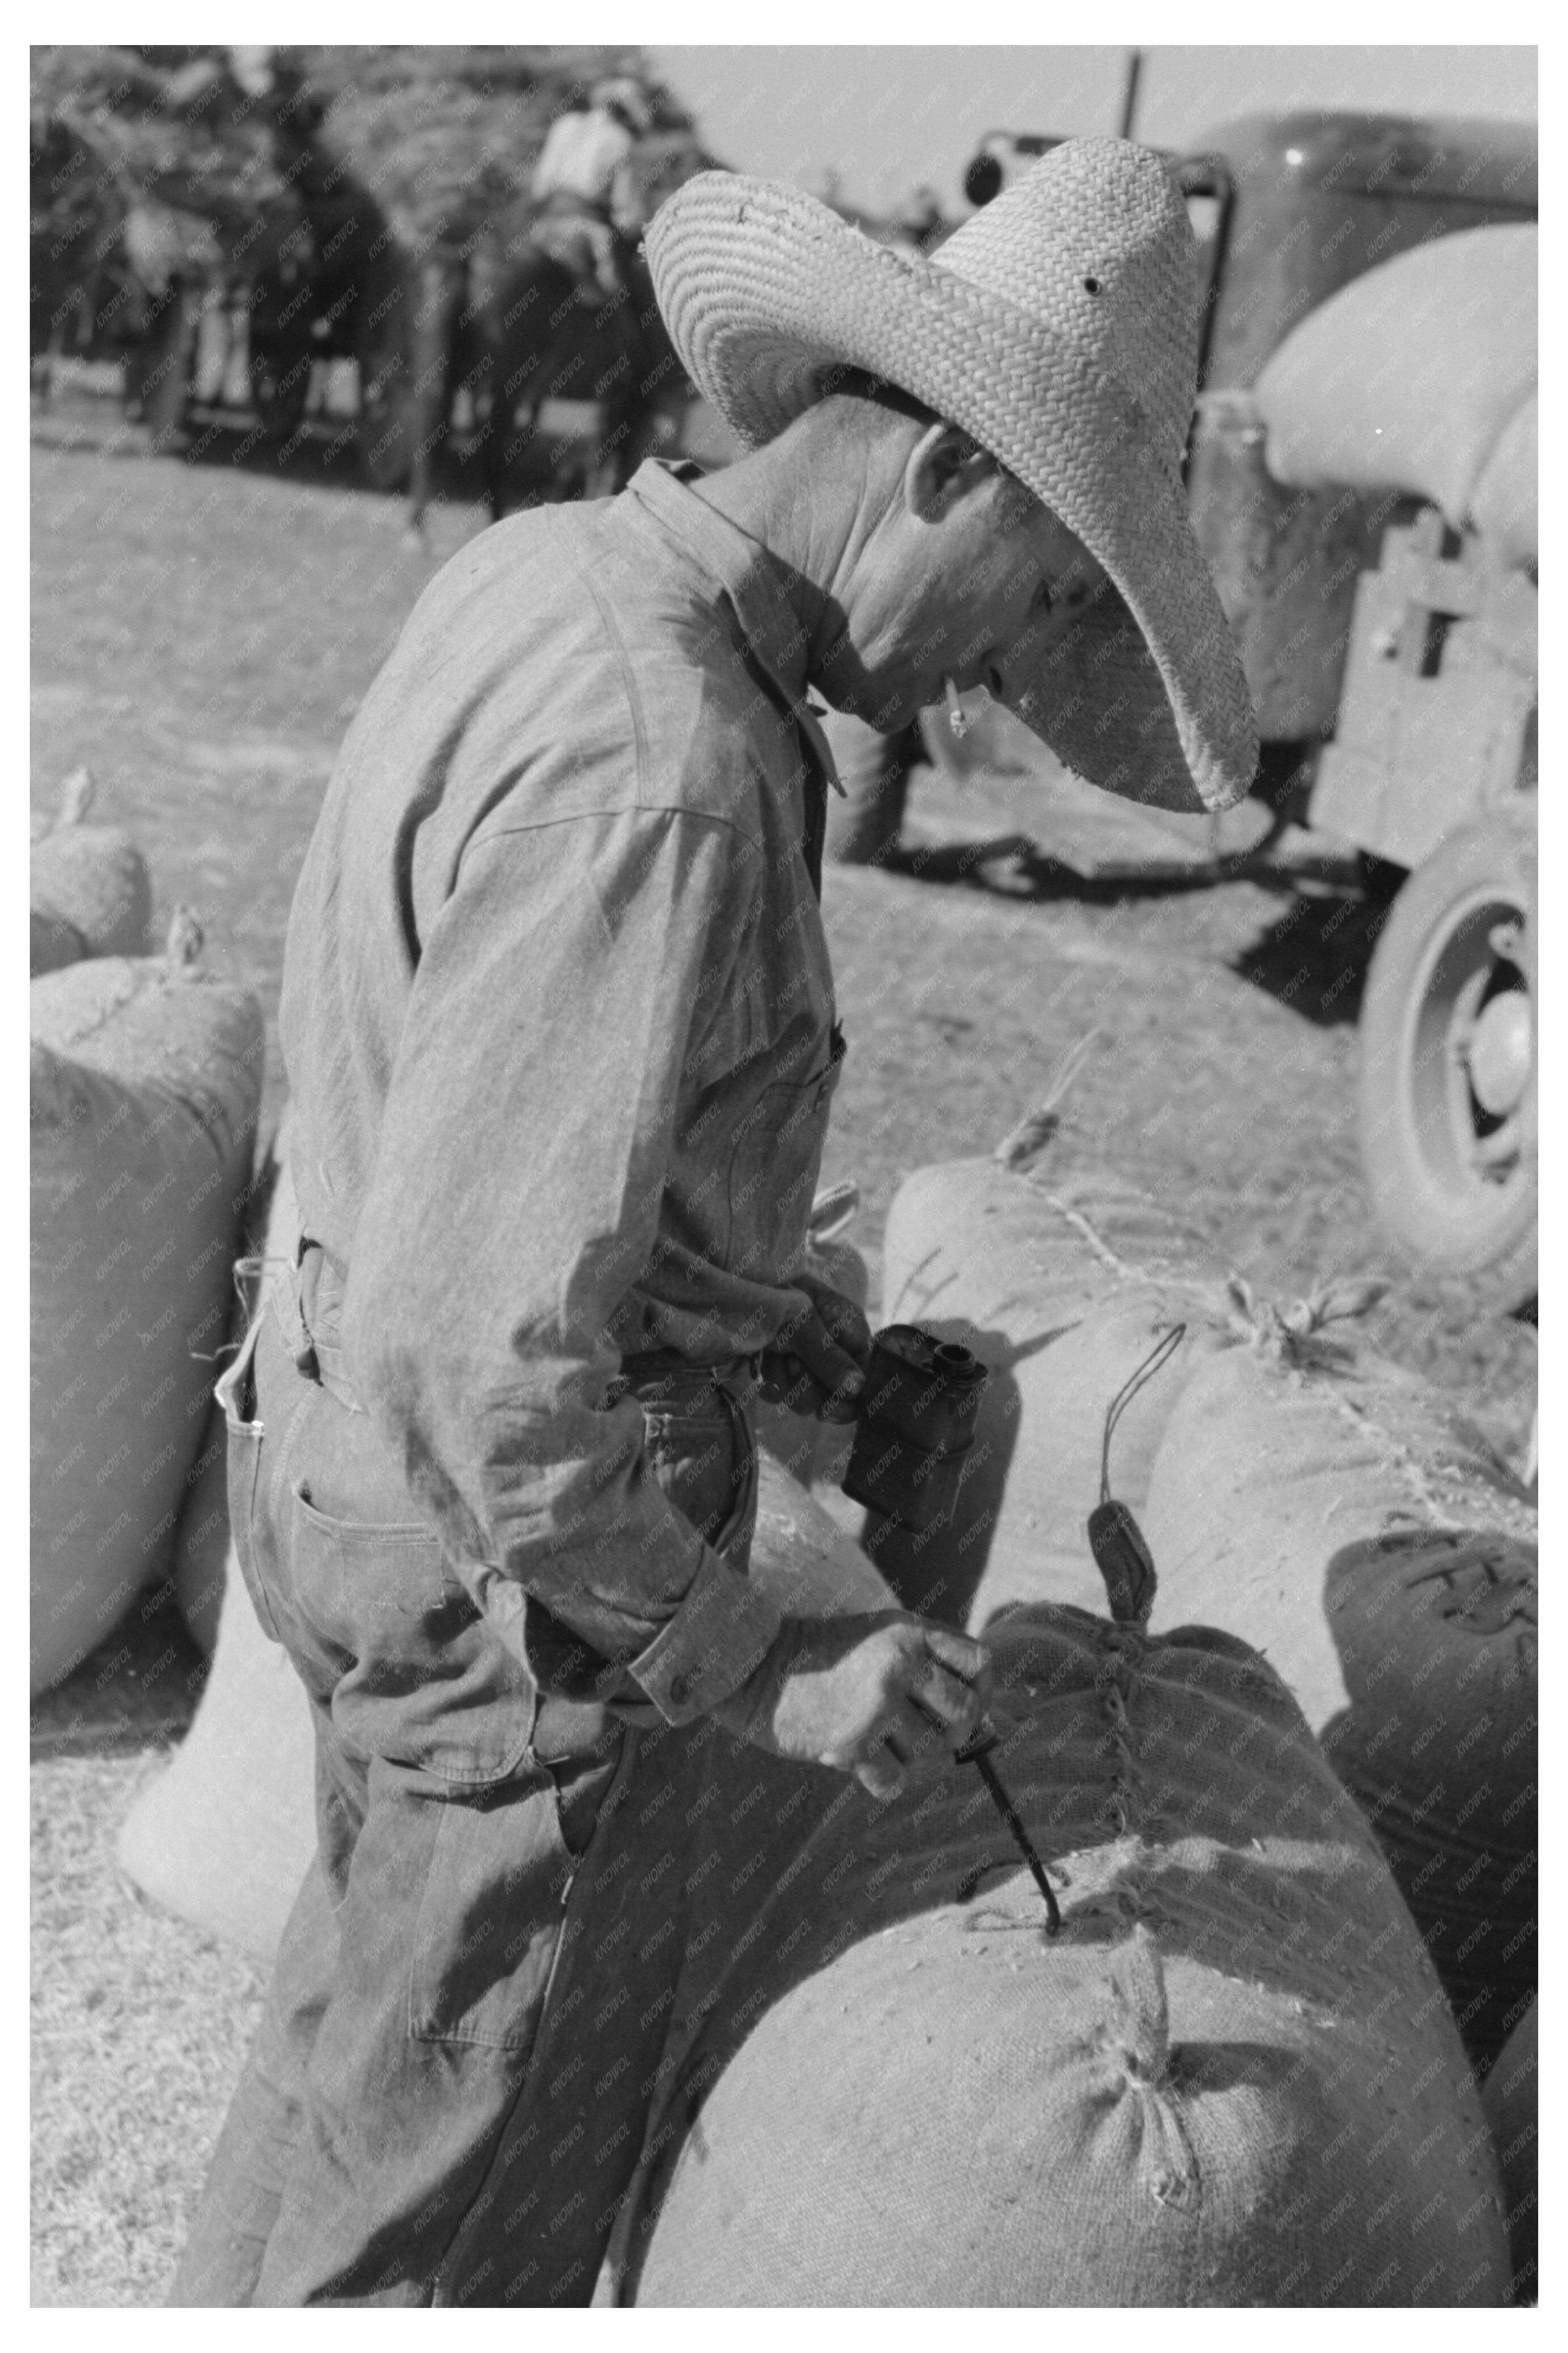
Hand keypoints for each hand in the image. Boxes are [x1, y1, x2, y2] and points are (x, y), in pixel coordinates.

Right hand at [714, 1611, 992, 1800]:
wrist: (753, 1666)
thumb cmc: (821, 1654)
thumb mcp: (878, 1635)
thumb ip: (926, 1660)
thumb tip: (983, 1716)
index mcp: (910, 1632)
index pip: (982, 1663)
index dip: (980, 1689)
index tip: (955, 1704)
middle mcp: (900, 1664)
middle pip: (966, 1713)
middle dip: (952, 1730)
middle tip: (921, 1731)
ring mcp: (877, 1704)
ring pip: (929, 1753)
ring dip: (906, 1755)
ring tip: (873, 1736)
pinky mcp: (851, 1743)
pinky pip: (895, 1782)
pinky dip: (881, 1780)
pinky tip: (858, 1758)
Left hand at [758, 1273, 872, 1423]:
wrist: (734, 1284)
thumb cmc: (773, 1291)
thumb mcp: (803, 1321)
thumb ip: (829, 1356)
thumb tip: (858, 1388)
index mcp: (850, 1331)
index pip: (866, 1376)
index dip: (851, 1399)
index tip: (827, 1409)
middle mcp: (833, 1349)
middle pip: (837, 1396)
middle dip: (809, 1388)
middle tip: (791, 1367)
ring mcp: (808, 1361)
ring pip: (808, 1400)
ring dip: (786, 1383)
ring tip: (775, 1355)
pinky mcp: (783, 1370)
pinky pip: (784, 1396)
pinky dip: (770, 1383)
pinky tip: (763, 1362)